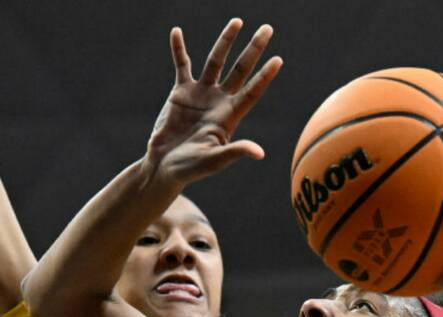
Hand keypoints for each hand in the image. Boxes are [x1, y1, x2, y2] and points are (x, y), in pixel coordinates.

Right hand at [143, 19, 281, 185]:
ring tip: (238, 21)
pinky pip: (181, 65)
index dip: (265, 76)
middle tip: (268, 28)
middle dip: (254, 49)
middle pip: (240, 69)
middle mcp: (219, 101)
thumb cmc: (191, 168)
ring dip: (226, 41)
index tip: (278, 60)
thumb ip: (235, 151)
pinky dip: (178, 49)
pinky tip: (177, 31)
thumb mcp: (215, 160)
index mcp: (230, 116)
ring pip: (216, 61)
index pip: (252, 91)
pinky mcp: (180, 92)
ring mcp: (200, 94)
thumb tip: (259, 153)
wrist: (164, 166)